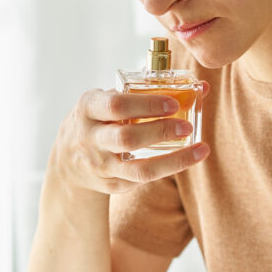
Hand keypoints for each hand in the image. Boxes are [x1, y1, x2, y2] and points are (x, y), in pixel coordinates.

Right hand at [50, 81, 210, 194]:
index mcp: (88, 108)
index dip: (147, 104)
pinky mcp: (111, 185)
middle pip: (127, 138)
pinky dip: (168, 169)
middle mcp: (90, 139)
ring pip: (138, 169)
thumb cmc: (100, 119)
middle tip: (187, 126)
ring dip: (173, 160)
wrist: (69, 158)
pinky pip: (143, 180)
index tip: (173, 103)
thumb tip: (202, 87)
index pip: (116, 105)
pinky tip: (187, 159)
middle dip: (161, 131)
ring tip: (199, 149)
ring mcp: (100, 165)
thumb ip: (145, 91)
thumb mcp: (108, 99)